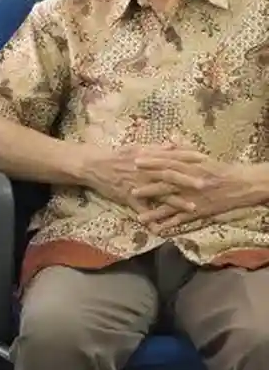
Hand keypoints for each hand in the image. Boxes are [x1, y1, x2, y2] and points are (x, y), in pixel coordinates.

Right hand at [78, 144, 195, 215]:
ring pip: (159, 194)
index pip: (171, 156)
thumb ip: (156, 148)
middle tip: (205, 184)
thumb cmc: (116, 156)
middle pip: (168, 175)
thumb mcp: (136, 148)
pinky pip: (141, 210)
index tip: (204, 159)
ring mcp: (137, 185)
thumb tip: (174, 145)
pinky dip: (151, 219)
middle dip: (187, 180)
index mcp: (147, 157)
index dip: (187, 158)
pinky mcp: (128, 198)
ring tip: (193, 208)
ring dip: (176, 202)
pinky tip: (161, 228)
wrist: (94, 166)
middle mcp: (144, 171)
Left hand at [131, 150, 254, 232]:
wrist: (240, 185)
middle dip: (148, 186)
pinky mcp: (199, 211)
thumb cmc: (218, 169)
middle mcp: (191, 182)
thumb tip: (168, 140)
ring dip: (155, 211)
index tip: (136, 161)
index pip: (168, 163)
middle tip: (131, 189)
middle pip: (167, 184)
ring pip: (172, 205)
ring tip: (139, 216)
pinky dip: (170, 224)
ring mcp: (194, 198)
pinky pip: (182, 219)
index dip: (152, 162)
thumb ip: (183, 149)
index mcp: (190, 167)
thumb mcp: (201, 157)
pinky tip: (157, 229)